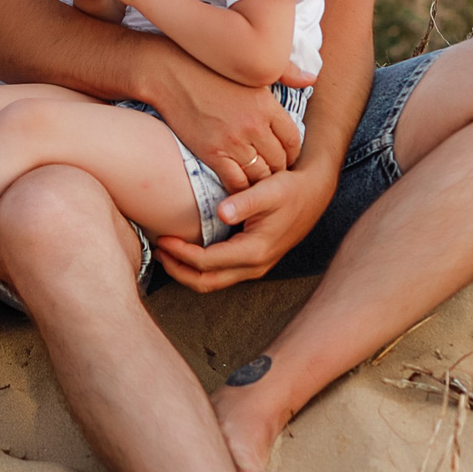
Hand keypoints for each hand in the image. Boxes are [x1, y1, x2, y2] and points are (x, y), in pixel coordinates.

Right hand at [149, 54, 302, 195]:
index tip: (285, 156)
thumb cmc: (210, 67)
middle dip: (278, 169)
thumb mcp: (251, 66)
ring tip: (257, 183)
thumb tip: (311, 79)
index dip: (292, 152)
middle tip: (272, 173)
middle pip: (279, 161)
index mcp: (267, 104)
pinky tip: (238, 188)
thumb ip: (285, 72)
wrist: (170, 72)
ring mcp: (233, 141)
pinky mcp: (212, 152)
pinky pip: (235, 181)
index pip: (293, 139)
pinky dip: (241, 189)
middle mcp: (254, 125)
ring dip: (261, 182)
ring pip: (260, 175)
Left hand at [156, 161, 334, 291]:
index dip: (180, 253)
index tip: (163, 237)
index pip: (206, 262)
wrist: (314, 193)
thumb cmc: (290, 188)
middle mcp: (254, 266)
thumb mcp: (269, 190)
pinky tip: (188, 248)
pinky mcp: (253, 261)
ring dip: (186, 271)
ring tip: (167, 251)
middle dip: (177, 270)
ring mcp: (255, 267)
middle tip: (158, 250)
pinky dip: (199, 266)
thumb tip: (221, 212)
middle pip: (205, 282)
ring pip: (212, 281)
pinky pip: (221, 273)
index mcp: (254, 251)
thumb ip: (244, 201)